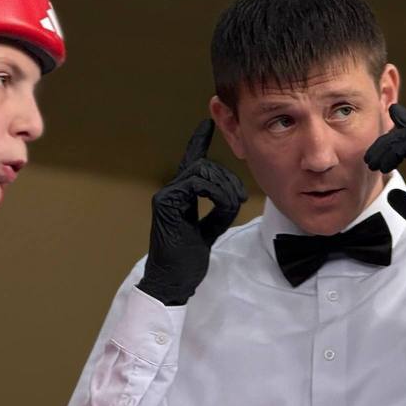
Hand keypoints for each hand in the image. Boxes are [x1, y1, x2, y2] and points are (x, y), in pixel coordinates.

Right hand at [136, 119, 247, 305]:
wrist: (173, 281)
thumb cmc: (187, 261)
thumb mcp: (209, 230)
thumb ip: (218, 211)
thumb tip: (231, 196)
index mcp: (179, 197)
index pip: (190, 163)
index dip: (198, 141)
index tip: (208, 123)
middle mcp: (170, 192)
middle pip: (203, 165)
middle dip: (227, 178)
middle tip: (240, 197)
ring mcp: (166, 196)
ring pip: (201, 170)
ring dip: (224, 186)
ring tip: (233, 204)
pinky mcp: (165, 203)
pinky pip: (196, 183)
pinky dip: (215, 192)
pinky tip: (224, 206)